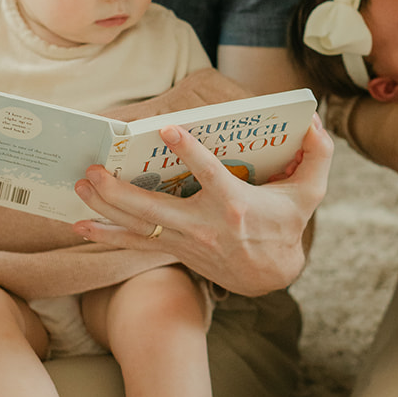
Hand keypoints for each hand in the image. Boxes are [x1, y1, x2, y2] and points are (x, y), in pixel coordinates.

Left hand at [72, 114, 332, 295]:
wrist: (272, 274)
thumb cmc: (287, 224)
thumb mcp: (310, 192)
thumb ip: (317, 155)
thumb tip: (315, 122)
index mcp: (235, 205)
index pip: (210, 174)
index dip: (189, 151)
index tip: (167, 129)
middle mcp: (205, 226)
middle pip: (154, 210)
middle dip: (119, 192)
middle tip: (93, 170)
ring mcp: (186, 242)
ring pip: (138, 227)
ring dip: (105, 208)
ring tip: (80, 187)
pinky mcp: (176, 250)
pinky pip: (135, 244)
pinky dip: (107, 235)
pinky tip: (81, 225)